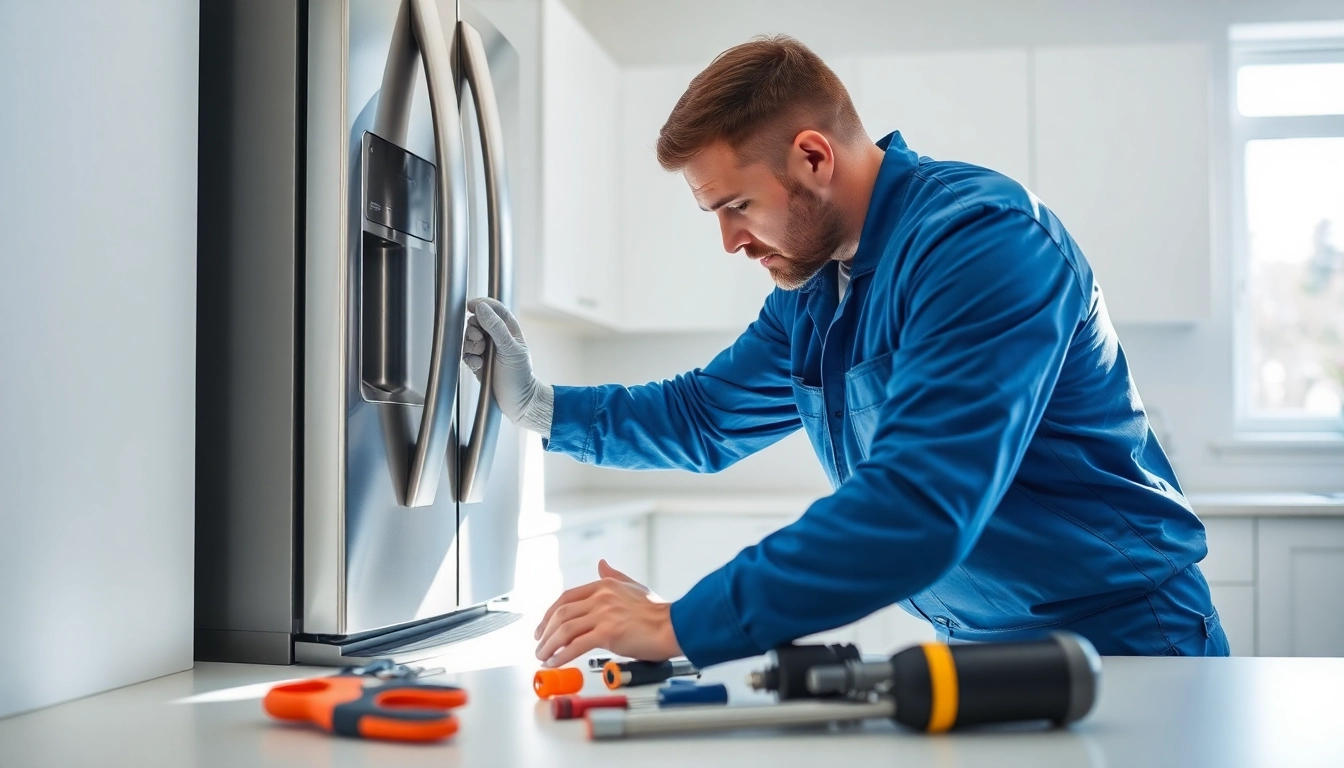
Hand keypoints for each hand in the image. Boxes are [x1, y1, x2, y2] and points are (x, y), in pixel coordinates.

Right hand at [463, 297, 552, 435]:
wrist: (518, 403)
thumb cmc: (520, 376)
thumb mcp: (510, 349)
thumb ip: (496, 327)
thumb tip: (482, 308)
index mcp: (509, 330)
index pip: (494, 309)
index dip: (482, 304)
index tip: (471, 305)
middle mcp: (497, 338)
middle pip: (477, 322)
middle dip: (474, 330)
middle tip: (480, 341)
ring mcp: (486, 350)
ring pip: (468, 338)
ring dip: (470, 346)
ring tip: (480, 356)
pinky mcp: (477, 362)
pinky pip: (465, 354)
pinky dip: (469, 358)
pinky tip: (477, 366)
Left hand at [534, 560, 682, 667]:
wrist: (675, 626)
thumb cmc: (659, 612)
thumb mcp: (634, 586)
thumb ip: (615, 575)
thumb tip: (602, 563)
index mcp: (605, 585)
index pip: (567, 597)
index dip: (550, 613)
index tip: (543, 626)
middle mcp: (601, 597)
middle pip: (561, 613)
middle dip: (545, 631)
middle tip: (539, 644)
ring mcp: (603, 614)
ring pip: (564, 629)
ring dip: (549, 645)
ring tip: (543, 656)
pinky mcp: (608, 633)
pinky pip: (575, 646)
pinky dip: (561, 656)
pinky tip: (555, 663)